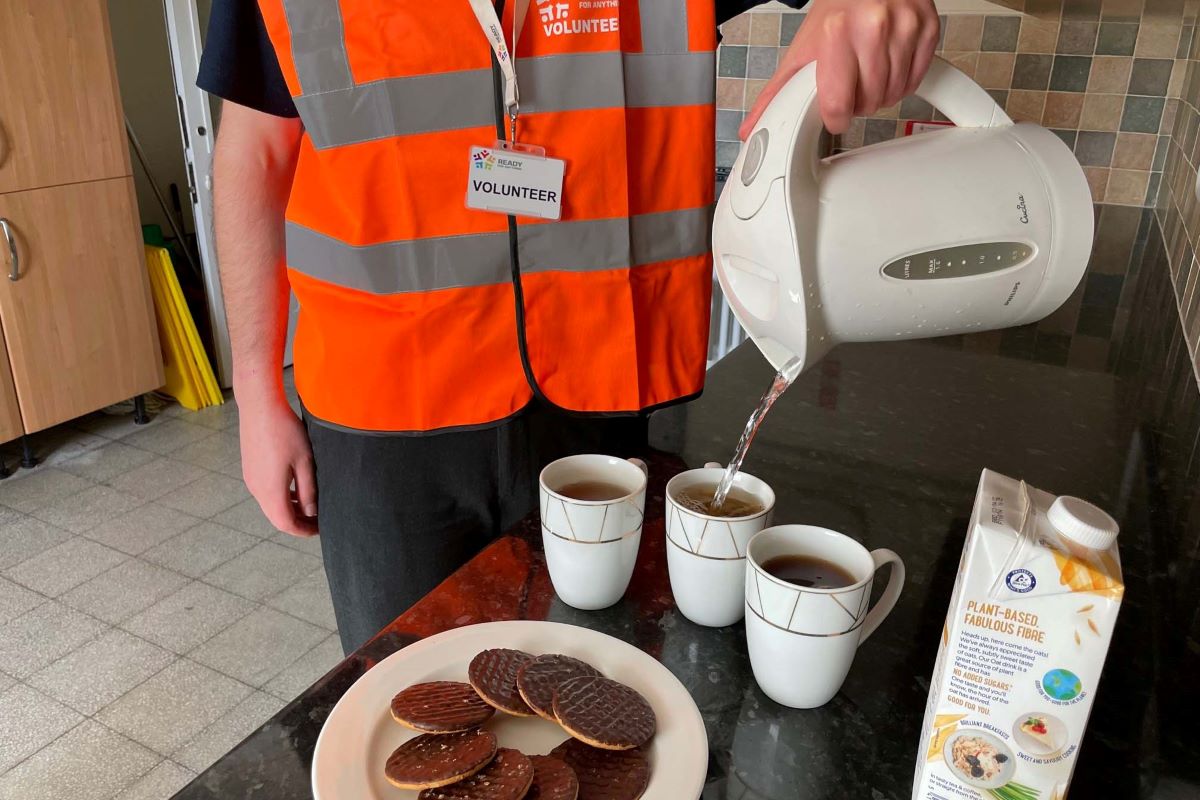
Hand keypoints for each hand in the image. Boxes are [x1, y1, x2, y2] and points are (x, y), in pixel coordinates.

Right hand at [238, 394, 318, 536]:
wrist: (260, 407)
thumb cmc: (285, 431)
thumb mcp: (305, 462)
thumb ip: (308, 491)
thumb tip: (311, 513)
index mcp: (270, 491)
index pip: (286, 524)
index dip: (304, 530)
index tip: (321, 529)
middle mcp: (257, 490)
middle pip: (277, 518)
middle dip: (298, 523)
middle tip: (319, 520)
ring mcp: (251, 479)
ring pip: (271, 506)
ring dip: (289, 510)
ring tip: (311, 506)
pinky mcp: (250, 470)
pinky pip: (266, 493)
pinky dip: (281, 497)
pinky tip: (296, 488)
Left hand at [740, 0, 939, 136]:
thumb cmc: (836, 12)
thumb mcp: (802, 50)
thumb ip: (777, 93)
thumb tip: (753, 129)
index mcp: (836, 31)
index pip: (838, 103)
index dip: (835, 118)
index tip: (833, 114)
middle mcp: (873, 27)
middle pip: (869, 103)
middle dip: (858, 103)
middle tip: (850, 83)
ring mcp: (904, 26)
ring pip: (893, 95)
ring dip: (879, 94)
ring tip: (867, 71)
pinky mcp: (927, 28)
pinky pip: (915, 79)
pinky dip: (901, 82)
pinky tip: (888, 65)